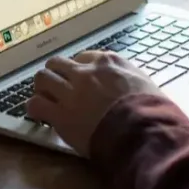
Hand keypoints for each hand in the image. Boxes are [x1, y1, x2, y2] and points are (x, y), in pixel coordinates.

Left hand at [27, 50, 164, 155]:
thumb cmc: (153, 110)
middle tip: (58, 89)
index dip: (79, 69)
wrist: (142, 131)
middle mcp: (85, 72)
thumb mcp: (146, 83)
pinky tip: (40, 117)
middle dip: (56, 75)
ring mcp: (70, 92)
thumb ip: (131, 78)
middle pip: (57, 63)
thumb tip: (130, 85)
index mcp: (108, 62)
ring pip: (42, 78)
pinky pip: (35, 104)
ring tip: (46, 100)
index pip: (84, 57)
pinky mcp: (60, 114)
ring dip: (42, 89)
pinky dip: (35, 109)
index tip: (80, 80)